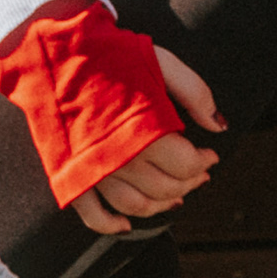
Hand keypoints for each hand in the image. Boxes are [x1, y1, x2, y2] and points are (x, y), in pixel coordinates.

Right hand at [70, 44, 223, 233]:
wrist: (57, 53)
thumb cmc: (110, 55)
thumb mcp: (162, 63)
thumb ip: (196, 94)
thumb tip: (219, 126)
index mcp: (145, 130)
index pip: (186, 164)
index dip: (204, 162)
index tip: (210, 154)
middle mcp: (121, 157)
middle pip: (165, 188)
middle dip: (189, 183)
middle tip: (198, 173)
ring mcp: (94, 169)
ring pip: (135, 205)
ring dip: (160, 206)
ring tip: (174, 196)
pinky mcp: (71, 175)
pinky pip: (91, 214)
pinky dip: (110, 224)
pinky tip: (126, 224)